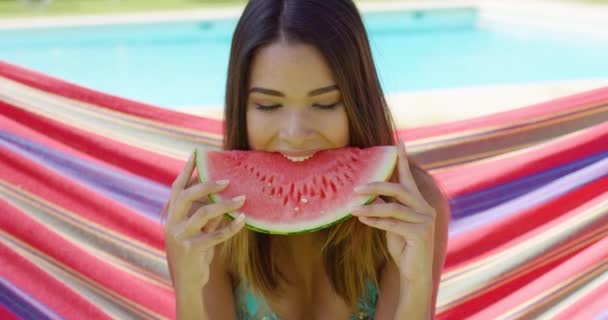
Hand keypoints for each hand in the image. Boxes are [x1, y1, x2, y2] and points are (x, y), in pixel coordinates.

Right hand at [161, 151, 245, 287]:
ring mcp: (179, 236)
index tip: (196, 153)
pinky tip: (243, 221)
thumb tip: (223, 194)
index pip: (177, 188)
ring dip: (225, 205)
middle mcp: (172, 223)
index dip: (186, 170)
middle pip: (186, 195)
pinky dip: (231, 227)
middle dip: (206, 184)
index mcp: (172, 215)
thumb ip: (207, 215)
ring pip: (203, 213)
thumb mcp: (200, 231)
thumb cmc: (197, 253)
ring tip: (243, 199)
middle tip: (228, 180)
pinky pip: (215, 234)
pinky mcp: (190, 249)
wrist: (189, 283)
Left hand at [352, 141, 435, 279]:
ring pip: (393, 208)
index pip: (408, 177)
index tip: (399, 141)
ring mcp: (424, 221)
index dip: (403, 159)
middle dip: (377, 185)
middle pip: (399, 189)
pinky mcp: (420, 234)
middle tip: (355, 187)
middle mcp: (424, 208)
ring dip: (370, 208)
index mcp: (418, 202)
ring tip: (351, 208)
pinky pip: (393, 225)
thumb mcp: (391, 222)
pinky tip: (362, 220)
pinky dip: (376, 221)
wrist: (414, 272)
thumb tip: (368, 191)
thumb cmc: (402, 245)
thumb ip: (384, 206)